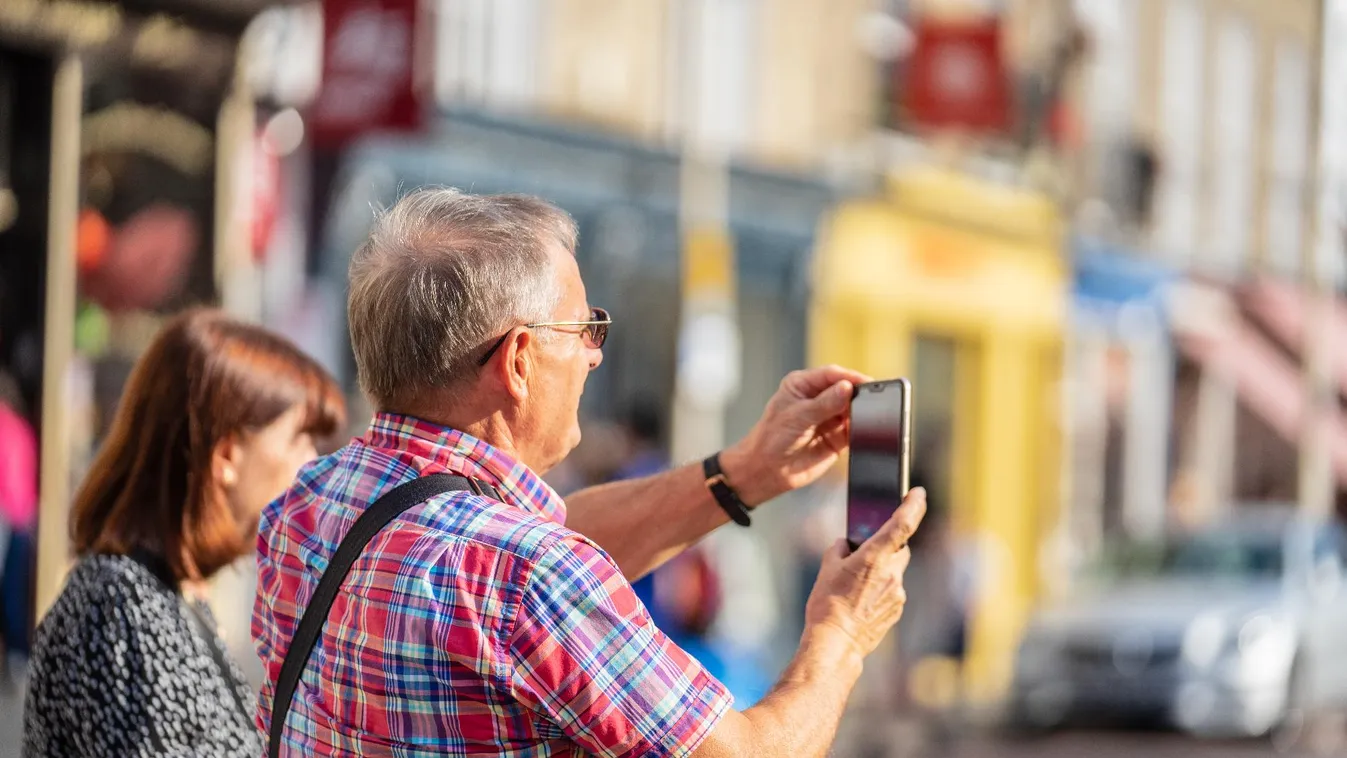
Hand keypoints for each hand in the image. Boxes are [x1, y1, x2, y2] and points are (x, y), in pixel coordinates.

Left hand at [721, 365, 870, 505]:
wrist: (767, 472)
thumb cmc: (772, 439)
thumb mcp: (797, 417)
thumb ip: (824, 403)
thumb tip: (848, 387)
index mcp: (802, 385)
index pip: (831, 374)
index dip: (850, 376)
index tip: (866, 382)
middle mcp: (817, 398)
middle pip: (846, 389)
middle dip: (858, 395)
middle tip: (871, 400)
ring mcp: (829, 417)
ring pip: (853, 409)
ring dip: (861, 413)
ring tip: (866, 417)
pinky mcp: (837, 437)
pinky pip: (855, 429)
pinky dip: (862, 430)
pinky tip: (864, 431)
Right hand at [802, 487, 926, 658]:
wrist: (836, 642)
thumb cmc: (828, 603)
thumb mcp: (827, 568)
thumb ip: (841, 549)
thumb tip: (848, 545)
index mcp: (875, 557)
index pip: (903, 523)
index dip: (913, 505)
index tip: (919, 493)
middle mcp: (892, 573)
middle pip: (899, 549)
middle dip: (887, 546)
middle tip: (866, 552)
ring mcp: (898, 593)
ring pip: (895, 571)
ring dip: (881, 571)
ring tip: (857, 585)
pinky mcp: (897, 609)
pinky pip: (893, 590)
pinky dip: (881, 589)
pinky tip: (862, 600)